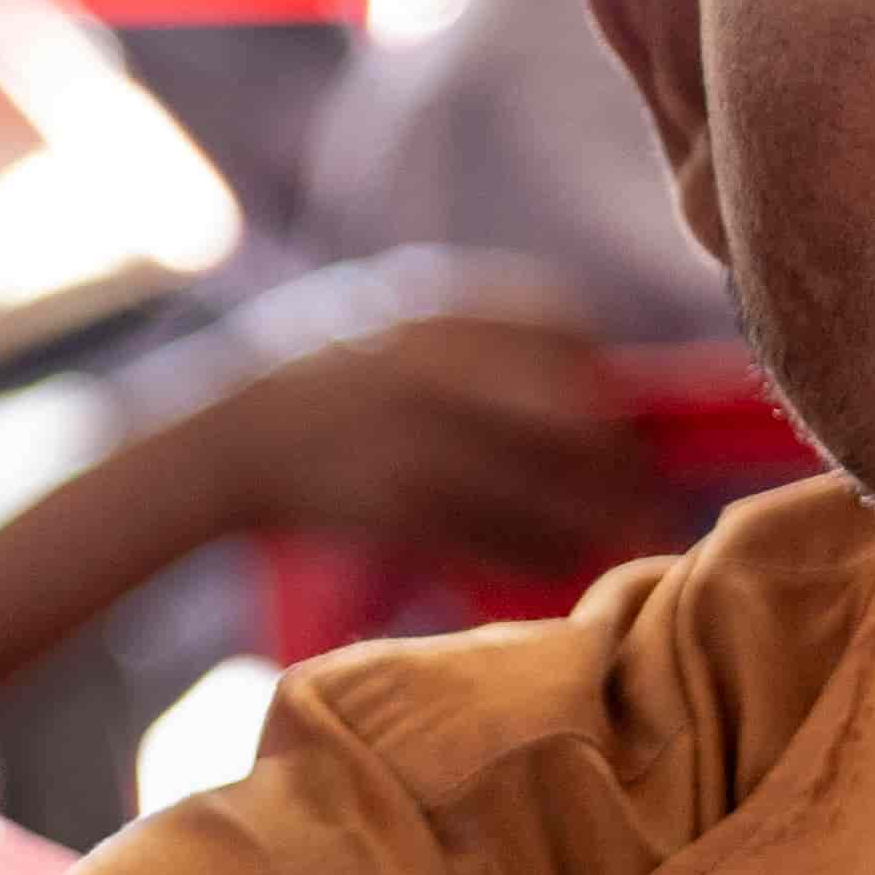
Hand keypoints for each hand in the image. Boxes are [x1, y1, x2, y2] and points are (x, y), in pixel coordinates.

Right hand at [192, 297, 665, 584]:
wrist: (233, 435)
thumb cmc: (332, 372)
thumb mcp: (403, 317)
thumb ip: (488, 337)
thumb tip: (602, 384)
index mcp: (442, 310)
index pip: (565, 325)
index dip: (601, 373)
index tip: (611, 409)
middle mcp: (435, 369)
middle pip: (573, 416)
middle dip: (619, 461)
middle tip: (641, 490)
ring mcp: (416, 441)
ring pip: (545, 491)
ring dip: (596, 521)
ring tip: (620, 536)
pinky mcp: (396, 508)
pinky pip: (496, 540)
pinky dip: (541, 557)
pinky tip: (561, 563)